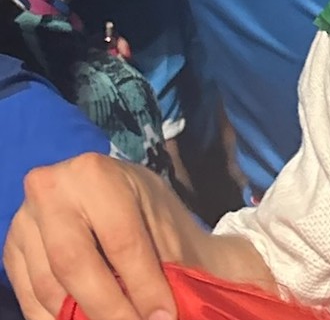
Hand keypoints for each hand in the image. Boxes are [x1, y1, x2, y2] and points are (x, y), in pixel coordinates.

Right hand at [4, 154, 267, 319]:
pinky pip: (30, 300)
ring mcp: (24, 222)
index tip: (163, 315)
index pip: (120, 239)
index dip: (144, 285)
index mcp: (95, 174)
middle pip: (75, 264)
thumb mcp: (161, 220)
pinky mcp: (12, 250)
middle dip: (109, 307)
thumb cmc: (144, 206)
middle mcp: (51, 191)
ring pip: (49, 289)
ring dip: (81, 318)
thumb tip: (162, 312)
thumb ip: (160, 261)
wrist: (118, 193)